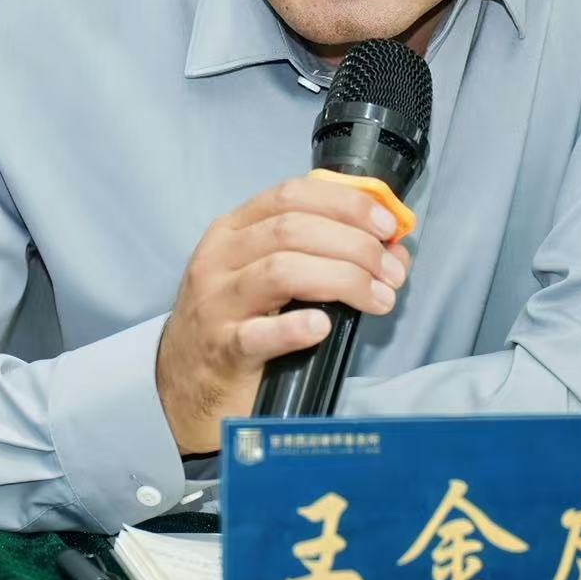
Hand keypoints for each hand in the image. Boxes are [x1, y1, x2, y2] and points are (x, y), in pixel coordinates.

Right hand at [156, 176, 412, 454]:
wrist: (187, 384)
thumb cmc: (237, 321)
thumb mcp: (266, 275)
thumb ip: (321, 253)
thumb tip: (392, 251)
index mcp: (232, 231)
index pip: (290, 195)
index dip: (346, 204)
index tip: (387, 226)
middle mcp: (218, 259)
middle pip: (292, 230)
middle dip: (355, 245)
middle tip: (392, 272)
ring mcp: (216, 304)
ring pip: (281, 271)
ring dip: (343, 280)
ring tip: (379, 299)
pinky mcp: (221, 350)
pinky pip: (258, 334)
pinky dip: (295, 327)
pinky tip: (324, 326)